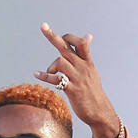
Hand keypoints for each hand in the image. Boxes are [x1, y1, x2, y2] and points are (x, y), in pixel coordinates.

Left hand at [33, 23, 119, 137]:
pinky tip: (36, 74)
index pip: (79, 42)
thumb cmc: (93, 91)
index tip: (61, 38)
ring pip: (60, 61)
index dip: (69, 37)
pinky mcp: (73, 90)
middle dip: (53, 36)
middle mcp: (82, 67)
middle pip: (66, 47)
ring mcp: (78, 78)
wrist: (100, 112)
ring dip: (51, 66)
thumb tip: (88, 36)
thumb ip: (85, 54)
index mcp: (87, 61)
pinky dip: (45, 76)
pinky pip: (56, 80)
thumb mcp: (91, 70)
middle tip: (43, 25)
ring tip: (49, 72)